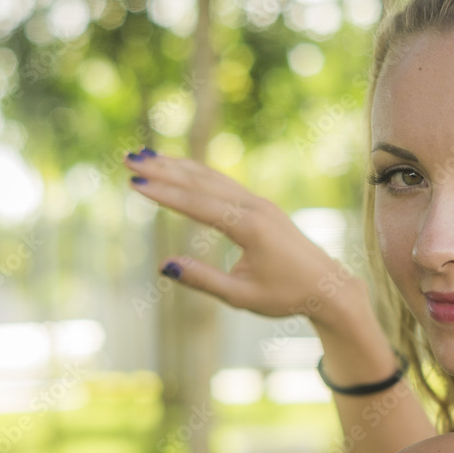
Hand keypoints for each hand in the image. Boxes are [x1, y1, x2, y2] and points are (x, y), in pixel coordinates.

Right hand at [123, 148, 356, 323]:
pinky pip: (223, 183)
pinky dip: (197, 174)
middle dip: (162, 170)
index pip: (198, 205)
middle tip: (126, 159)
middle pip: (201, 182)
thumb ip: (203, 280)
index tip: (134, 182)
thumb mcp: (241, 296)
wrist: (327, 287)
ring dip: (177, 166)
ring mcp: (259, 203)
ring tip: (144, 156)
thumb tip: (164, 266)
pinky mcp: (261, 206)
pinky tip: (178, 169)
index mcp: (249, 227)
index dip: (164, 194)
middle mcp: (255, 207)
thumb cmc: (286, 296)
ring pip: (212, 178)